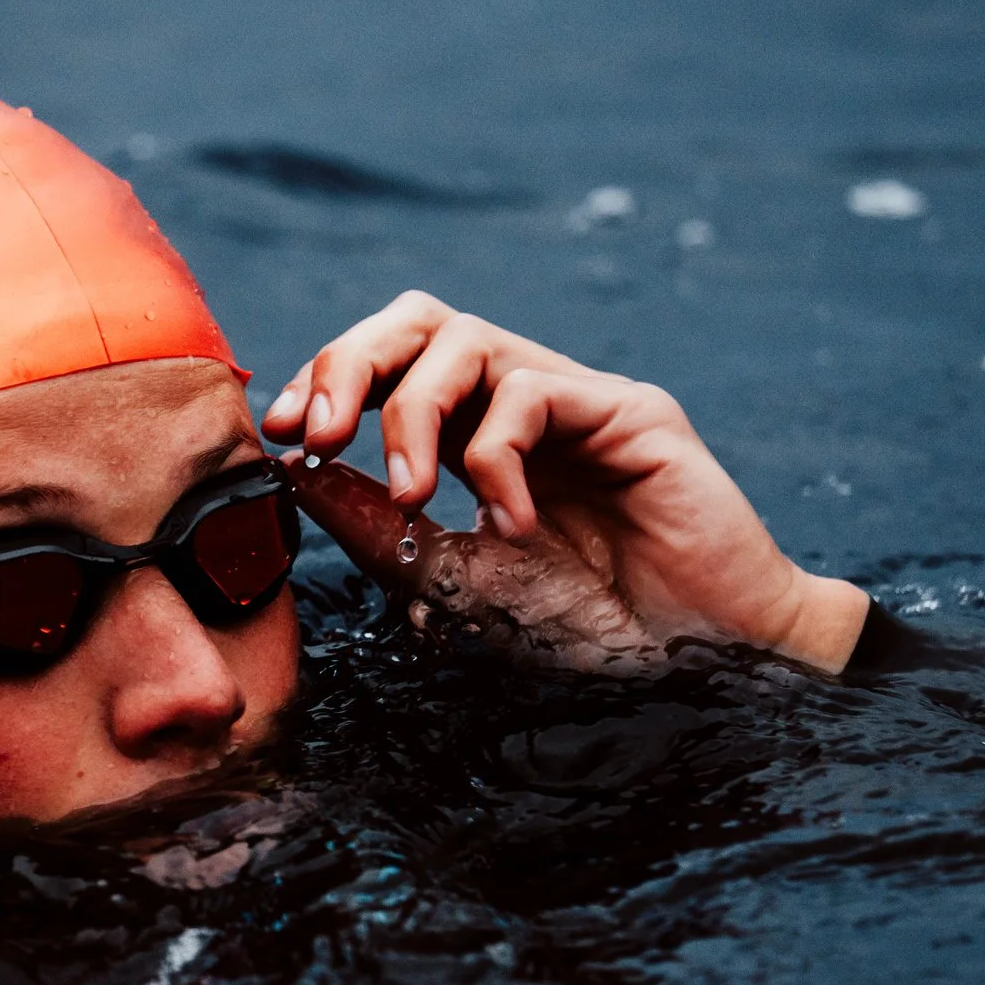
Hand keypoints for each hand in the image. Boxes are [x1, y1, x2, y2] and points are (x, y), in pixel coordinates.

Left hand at [261, 292, 868, 670]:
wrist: (702, 665)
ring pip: (466, 339)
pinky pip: (532, 390)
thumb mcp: (454, 583)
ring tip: (413, 498)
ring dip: (413, 414)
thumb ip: (377, 529)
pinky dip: (496, 455)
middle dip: (348, 362)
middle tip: (316, 432)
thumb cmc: (589, 628)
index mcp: (476, 436)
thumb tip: (295, 472)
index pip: (389, 364)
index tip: (282, 435)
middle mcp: (525, 403)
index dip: (326, 381)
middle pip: (419, 319)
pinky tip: (510, 525)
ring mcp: (580, 400)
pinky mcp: (633, 411)